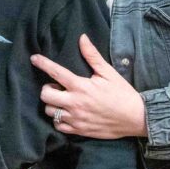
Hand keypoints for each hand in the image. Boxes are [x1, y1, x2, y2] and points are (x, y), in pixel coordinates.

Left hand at [30, 34, 147, 138]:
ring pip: (49, 111)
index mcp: (81, 86)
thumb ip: (92, 55)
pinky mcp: (79, 130)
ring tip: (63, 100)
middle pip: (45, 95)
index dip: (42, 63)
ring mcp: (75, 118)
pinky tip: (67, 113)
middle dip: (47, 89)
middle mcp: (75, 103)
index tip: (34, 58)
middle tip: (57, 87)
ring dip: (52, 104)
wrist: (136, 118)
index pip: (55, 73)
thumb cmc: (122, 93)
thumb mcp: (108, 72)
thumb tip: (82, 37)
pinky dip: (59, 119)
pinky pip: (58, 126)